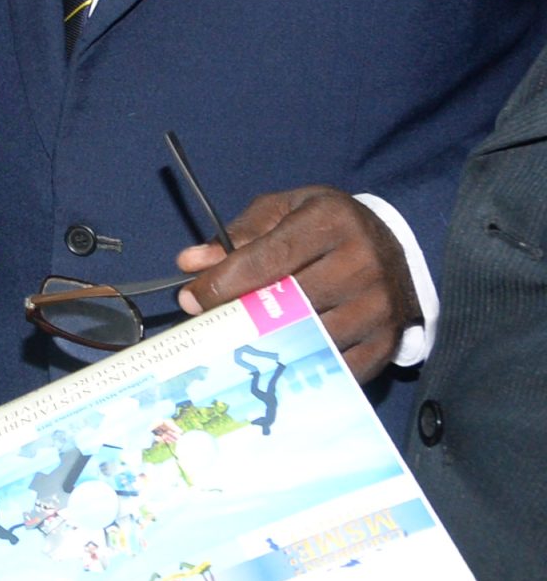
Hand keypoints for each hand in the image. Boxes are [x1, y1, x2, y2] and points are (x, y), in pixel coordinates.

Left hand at [175, 188, 420, 378]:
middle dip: (240, 316)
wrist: (390, 245)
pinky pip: (340, 366)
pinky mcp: (388, 339)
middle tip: (211, 325)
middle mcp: (362, 260)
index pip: (267, 258)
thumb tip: (190, 263)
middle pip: (288, 301)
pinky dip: (306, 368)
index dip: (224, 282)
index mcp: (330, 220)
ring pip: (312, 337)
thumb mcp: (282, 212)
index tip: (194, 299)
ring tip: (241, 344)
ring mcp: (379, 303)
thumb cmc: (324, 226)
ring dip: (270, 346)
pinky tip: (280, 363)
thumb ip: (235, 235)